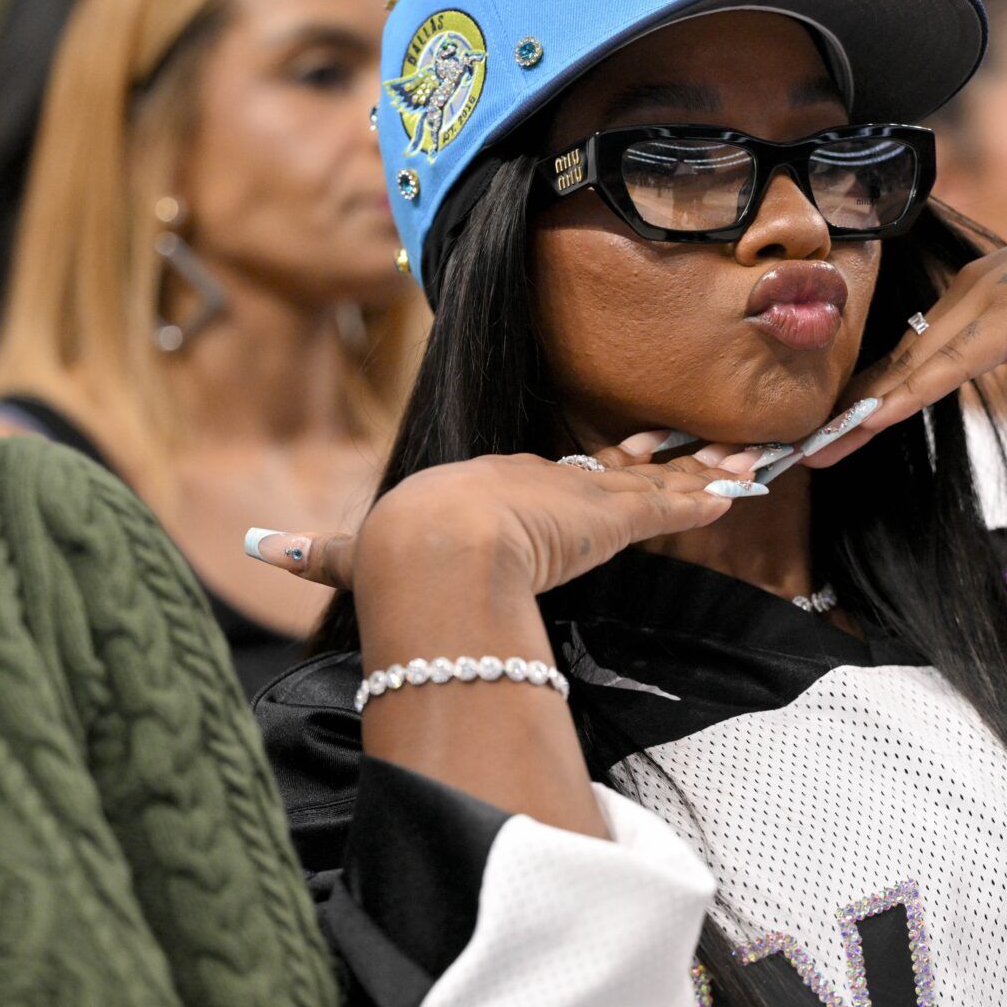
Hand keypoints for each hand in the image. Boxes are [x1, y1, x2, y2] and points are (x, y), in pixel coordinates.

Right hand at [245, 432, 765, 649]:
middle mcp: (546, 481)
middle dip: (655, 461)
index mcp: (495, 487)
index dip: (586, 474)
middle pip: (612, 469)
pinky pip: (675, 503)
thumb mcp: (356, 554)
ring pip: (656, 480)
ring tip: (746, 461)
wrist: (436, 544)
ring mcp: (584, 497)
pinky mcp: (617, 516)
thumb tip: (260, 549)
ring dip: (701, 472)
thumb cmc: (398, 547)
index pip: (553, 478)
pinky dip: (708, 496)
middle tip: (694, 450)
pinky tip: (744, 487)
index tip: (608, 464)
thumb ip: (318, 555)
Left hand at [804, 193, 1006, 467]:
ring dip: (854, 414)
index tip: (824, 426)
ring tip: (809, 449)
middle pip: (889, 361)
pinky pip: (943, 369)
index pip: (903, 352)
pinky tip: (868, 422)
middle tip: (793, 447)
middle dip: (840, 408)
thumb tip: (1004, 348)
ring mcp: (982, 303)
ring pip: (904, 369)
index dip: (861, 391)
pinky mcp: (1006, 321)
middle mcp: (965, 293)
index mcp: (972, 292)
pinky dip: (902, 398)